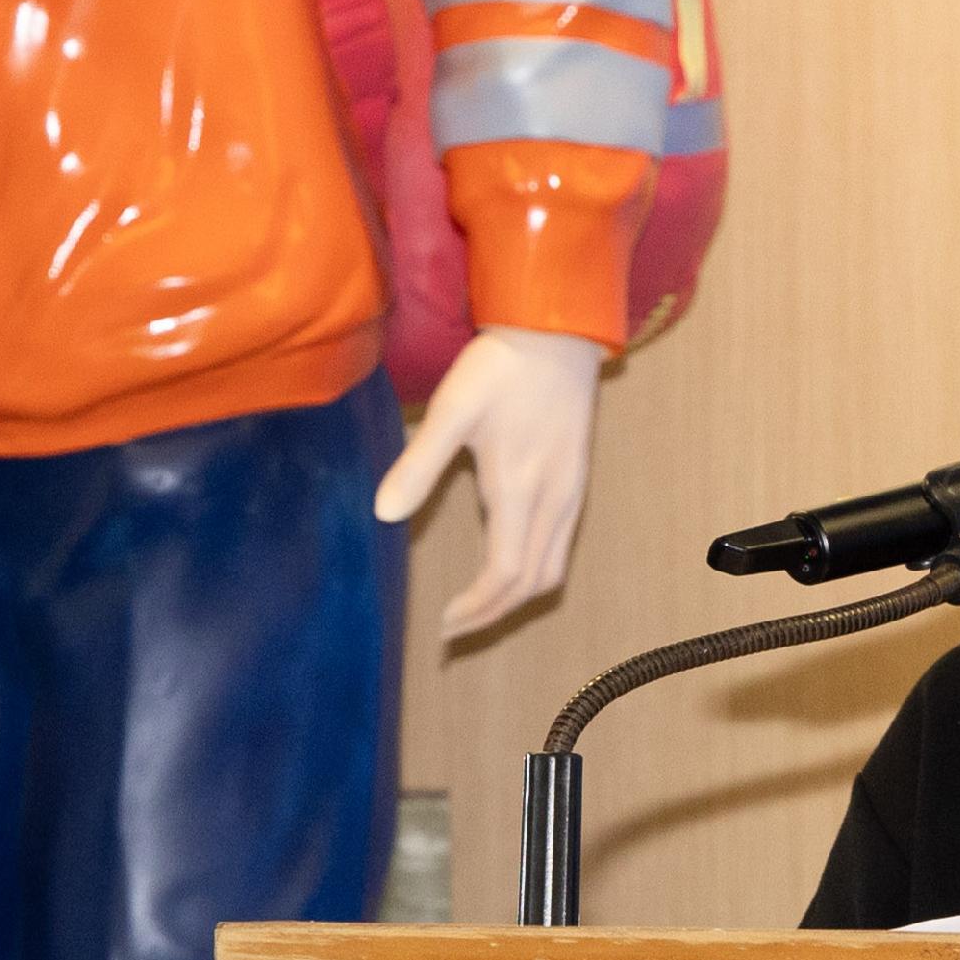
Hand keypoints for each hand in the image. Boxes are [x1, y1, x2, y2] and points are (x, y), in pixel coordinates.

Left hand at [374, 325, 603, 639]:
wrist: (558, 334)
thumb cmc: (501, 368)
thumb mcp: (452, 411)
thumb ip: (418, 465)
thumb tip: (383, 514)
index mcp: (519, 490)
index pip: (505, 574)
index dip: (476, 608)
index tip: (445, 623)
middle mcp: (554, 503)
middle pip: (533, 583)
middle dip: (494, 613)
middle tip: (455, 625)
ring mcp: (571, 495)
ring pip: (552, 569)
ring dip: (515, 597)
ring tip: (479, 604)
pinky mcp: (577, 484)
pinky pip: (560, 547)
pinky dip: (532, 571)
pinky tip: (506, 562)